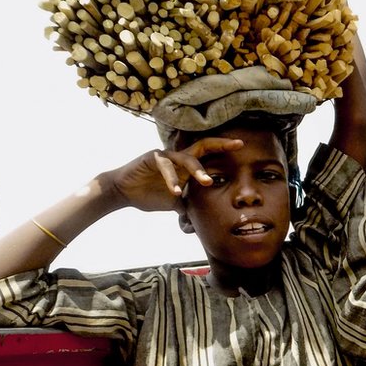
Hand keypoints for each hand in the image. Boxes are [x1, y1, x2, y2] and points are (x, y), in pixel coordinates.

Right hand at [106, 138, 244, 211]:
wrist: (123, 193)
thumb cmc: (148, 194)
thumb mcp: (174, 203)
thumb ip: (188, 206)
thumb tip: (199, 221)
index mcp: (186, 166)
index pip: (209, 154)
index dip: (224, 150)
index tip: (242, 148)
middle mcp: (178, 157)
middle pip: (203, 145)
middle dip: (221, 145)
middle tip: (237, 145)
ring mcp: (165, 156)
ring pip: (187, 158)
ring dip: (198, 170)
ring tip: (207, 183)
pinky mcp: (151, 158)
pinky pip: (165, 167)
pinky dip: (171, 180)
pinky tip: (175, 192)